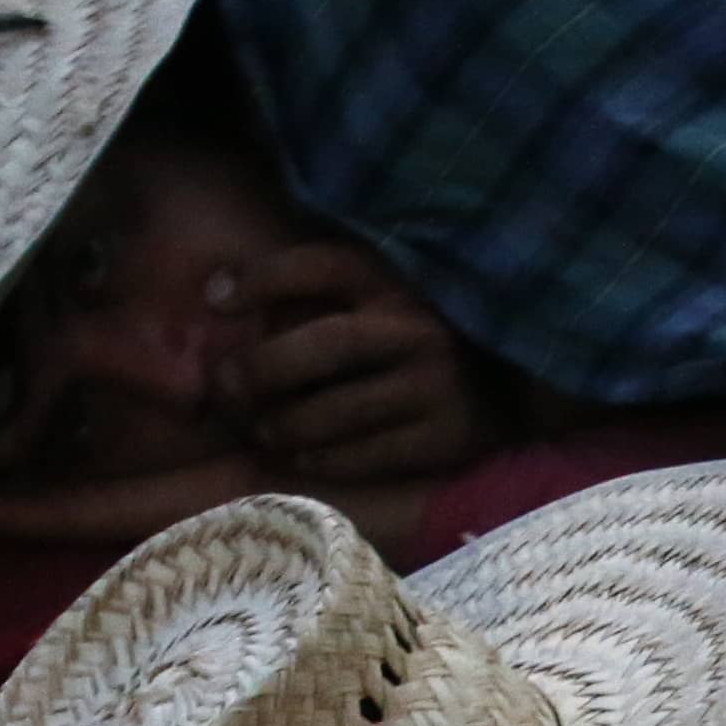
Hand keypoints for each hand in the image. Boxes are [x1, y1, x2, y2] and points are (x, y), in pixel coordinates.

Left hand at [215, 241, 495, 488]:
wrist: (510, 391)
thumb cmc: (413, 341)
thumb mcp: (375, 297)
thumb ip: (318, 293)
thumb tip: (219, 297)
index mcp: (395, 283)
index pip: (320, 267)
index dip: (262, 280)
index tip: (215, 300)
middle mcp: (418, 330)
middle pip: (324, 346)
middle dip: (262, 369)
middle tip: (226, 388)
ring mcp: (436, 387)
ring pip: (339, 410)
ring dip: (285, 424)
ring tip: (262, 429)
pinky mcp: (447, 437)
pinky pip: (367, 455)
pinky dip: (323, 458)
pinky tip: (303, 455)